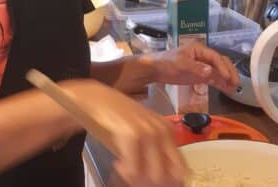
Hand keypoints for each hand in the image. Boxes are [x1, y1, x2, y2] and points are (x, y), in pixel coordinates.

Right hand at [62, 79, 186, 186]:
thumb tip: (160, 181)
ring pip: (156, 176)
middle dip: (153, 183)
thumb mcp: (140, 138)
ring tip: (123, 170)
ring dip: (139, 181)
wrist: (95, 98)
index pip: (182, 170)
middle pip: (172, 176)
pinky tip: (117, 164)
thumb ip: (153, 156)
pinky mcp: (132, 133)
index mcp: (169, 132)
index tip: (148, 181)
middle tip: (134, 179)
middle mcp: (164, 130)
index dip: (169, 183)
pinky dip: (126, 173)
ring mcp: (149, 131)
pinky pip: (135, 170)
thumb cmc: (115, 120)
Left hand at [151, 42, 239, 93]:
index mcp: (199, 50)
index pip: (215, 57)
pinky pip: (213, 78)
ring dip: (227, 79)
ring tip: (234, 88)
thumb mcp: (180, 65)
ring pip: (218, 71)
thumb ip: (196, 68)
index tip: (227, 77)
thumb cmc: (166, 63)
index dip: (222, 67)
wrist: (154, 70)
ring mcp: (202, 66)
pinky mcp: (199, 75)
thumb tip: (210, 72)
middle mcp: (203, 57)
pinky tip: (227, 89)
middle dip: (229, 72)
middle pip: (220, 63)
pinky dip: (220, 83)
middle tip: (235, 83)